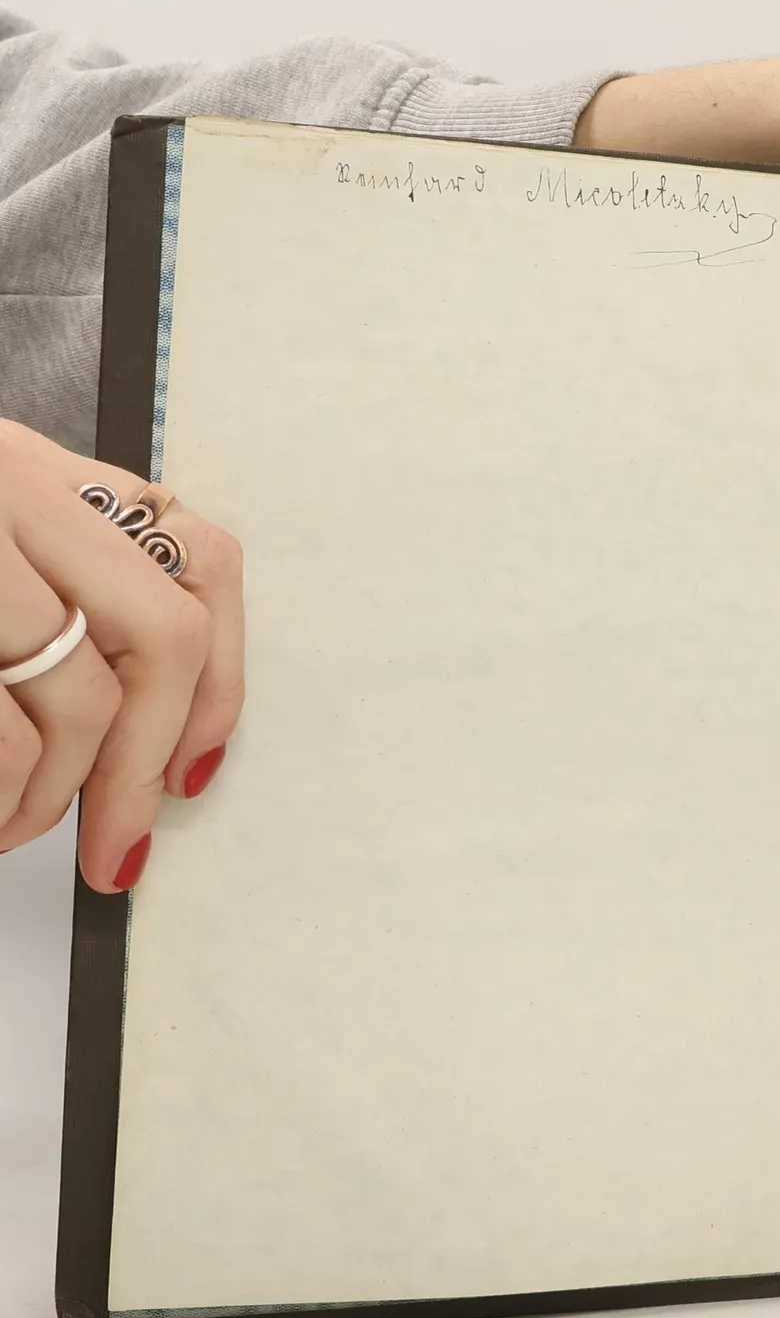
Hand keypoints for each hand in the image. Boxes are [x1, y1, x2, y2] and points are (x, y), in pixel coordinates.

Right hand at [0, 421, 243, 891]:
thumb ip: (55, 592)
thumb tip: (154, 743)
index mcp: (34, 469)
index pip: (198, 562)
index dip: (220, 681)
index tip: (192, 770)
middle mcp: (7, 488)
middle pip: (158, 641)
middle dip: (141, 768)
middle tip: (114, 848)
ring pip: (67, 699)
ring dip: (42, 797)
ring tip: (6, 825)